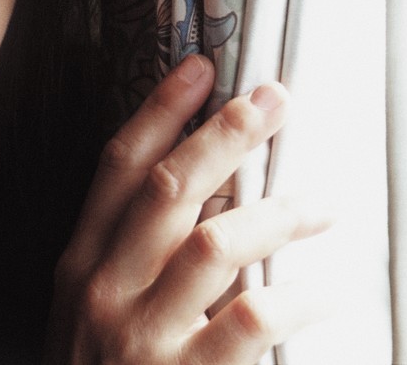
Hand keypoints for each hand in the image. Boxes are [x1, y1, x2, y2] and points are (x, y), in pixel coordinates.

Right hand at [45, 55, 326, 363]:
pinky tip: (326, 288)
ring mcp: (140, 337)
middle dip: (226, 134)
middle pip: (169, 187)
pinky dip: (297, 295)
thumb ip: (139, 257)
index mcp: (80, 265)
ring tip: (321, 203)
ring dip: (278, 211)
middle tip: (275, 99)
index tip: (202, 68)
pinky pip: (252, 319)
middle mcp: (103, 290)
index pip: (116, 168)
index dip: (160, 111)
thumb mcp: (96, 315)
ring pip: (217, 242)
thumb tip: (217, 191)